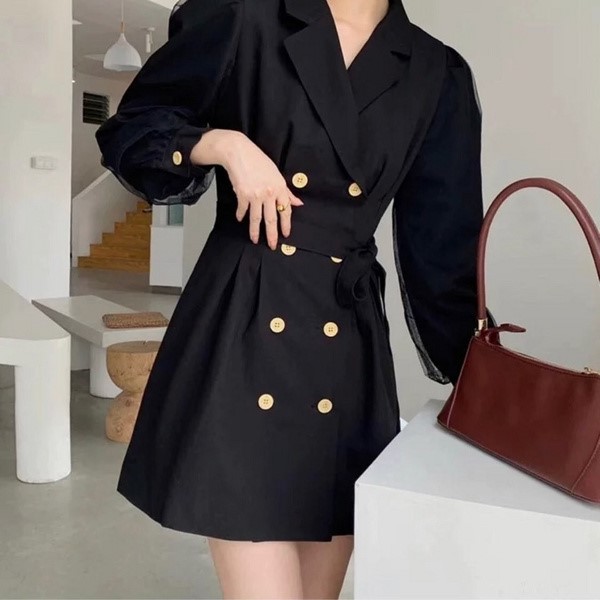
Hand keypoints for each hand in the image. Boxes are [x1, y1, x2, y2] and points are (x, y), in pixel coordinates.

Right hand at [191, 129, 303, 249]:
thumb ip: (287, 192)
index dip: (286, 224)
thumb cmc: (258, 161)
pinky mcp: (242, 195)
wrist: (239, 152)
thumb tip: (298, 203)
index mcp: (280, 187)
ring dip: (255, 231)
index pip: (285, 210)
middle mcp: (269, 193)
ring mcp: (255, 195)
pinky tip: (240, 219)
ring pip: (256, 218)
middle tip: (271, 245)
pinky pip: (243, 210)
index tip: (285, 234)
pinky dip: (241, 215)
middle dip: (272, 234)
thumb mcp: (276, 174)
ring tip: (255, 240)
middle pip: (271, 219)